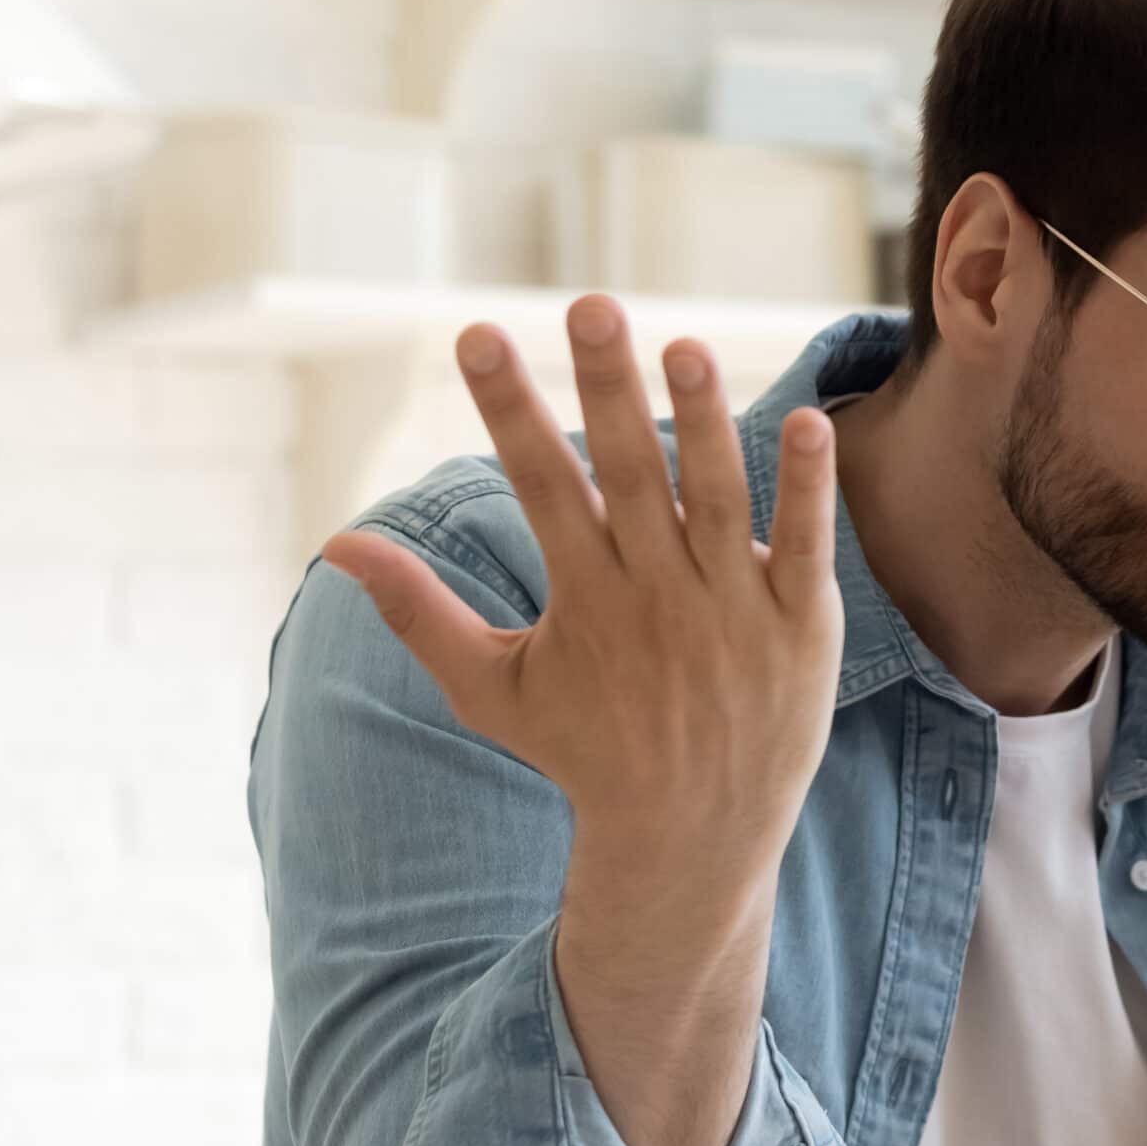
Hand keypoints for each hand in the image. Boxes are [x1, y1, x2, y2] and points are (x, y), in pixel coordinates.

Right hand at [319, 295, 845, 909]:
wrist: (690, 841)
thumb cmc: (585, 754)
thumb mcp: (491, 689)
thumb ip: (419, 613)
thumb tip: (336, 545)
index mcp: (584, 598)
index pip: (540, 484)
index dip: (508, 409)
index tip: (476, 333)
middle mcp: (656, 596)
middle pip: (627, 475)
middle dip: (605, 391)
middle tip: (590, 304)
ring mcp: (732, 609)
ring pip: (717, 499)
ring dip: (704, 422)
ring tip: (685, 345)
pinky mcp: (800, 627)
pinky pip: (806, 546)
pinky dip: (808, 489)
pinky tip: (810, 421)